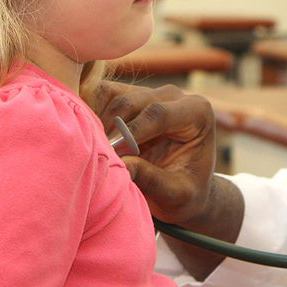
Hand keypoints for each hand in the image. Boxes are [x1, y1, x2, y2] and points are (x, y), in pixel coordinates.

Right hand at [90, 81, 218, 225]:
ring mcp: (150, 92)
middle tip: (99, 157)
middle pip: (131, 102)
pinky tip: (89, 139)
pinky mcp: (128, 95)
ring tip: (94, 150)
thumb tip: (122, 165)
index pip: (158, 114)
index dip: (131, 133)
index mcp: (197, 113)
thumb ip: (153, 179)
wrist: (184, 186)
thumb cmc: (187, 192)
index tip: (113, 155)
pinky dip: (90, 114)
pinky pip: (100, 95)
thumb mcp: (176, 194)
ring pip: (112, 95)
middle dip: (111, 129)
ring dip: (97, 122)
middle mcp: (174, 96)